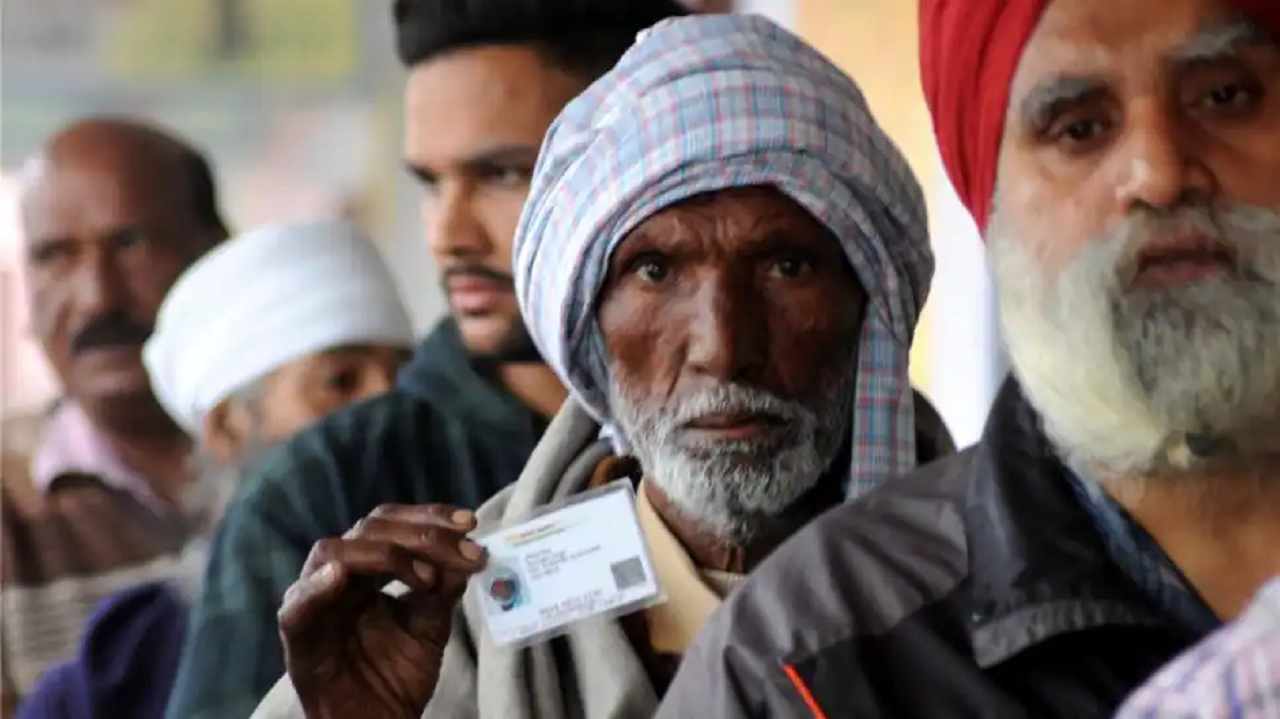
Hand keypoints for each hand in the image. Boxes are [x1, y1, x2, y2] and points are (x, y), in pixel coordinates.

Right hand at [278, 504, 486, 718]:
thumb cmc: (396, 676)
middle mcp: (338, 577)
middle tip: (465, 550)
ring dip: (384, 555)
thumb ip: (443, 586)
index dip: (428, 517)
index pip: (391, 525)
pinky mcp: (299, 641)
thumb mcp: (431, 625)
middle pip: (369, 530)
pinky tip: (340, 575)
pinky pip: (296, 608)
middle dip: (421, 535)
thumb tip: (468, 549)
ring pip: (333, 554)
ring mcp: (316, 605)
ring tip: (425, 575)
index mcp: (366, 570)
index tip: (470, 523)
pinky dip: (315, 588)